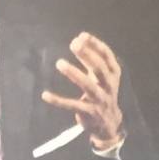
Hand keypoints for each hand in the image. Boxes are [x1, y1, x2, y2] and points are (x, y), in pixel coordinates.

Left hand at [41, 32, 125, 150]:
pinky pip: (72, 105)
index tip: (82, 35)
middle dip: (87, 55)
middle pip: (99, 68)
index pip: (107, 56)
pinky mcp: (89, 112)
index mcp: (113, 74)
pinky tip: (46, 94)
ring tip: (60, 63)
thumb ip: (91, 60)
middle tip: (73, 43)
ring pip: (88, 85)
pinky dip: (59, 100)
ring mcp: (99, 99)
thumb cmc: (102, 93)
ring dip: (74, 73)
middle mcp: (108, 85)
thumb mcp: (102, 77)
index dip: (95, 45)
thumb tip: (79, 39)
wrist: (109, 124)